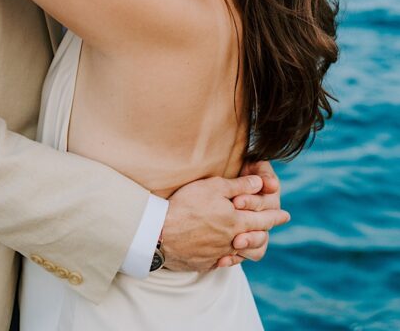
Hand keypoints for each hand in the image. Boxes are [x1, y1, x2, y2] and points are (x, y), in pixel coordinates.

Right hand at [160, 174, 289, 272]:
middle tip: (272, 227)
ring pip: (242, 253)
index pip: (263, 219)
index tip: (286, 215)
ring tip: (252, 241)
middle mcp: (231, 241)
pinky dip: (228, 257)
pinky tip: (226, 253)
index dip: (275, 216)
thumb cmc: (187, 205)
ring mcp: (218, 254)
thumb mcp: (213, 187)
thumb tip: (260, 184)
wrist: (161, 233)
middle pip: (256, 238)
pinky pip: (222, 262)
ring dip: (250, 246)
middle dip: (266, 230)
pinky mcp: (204, 263)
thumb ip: (239, 186)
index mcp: (236, 222)